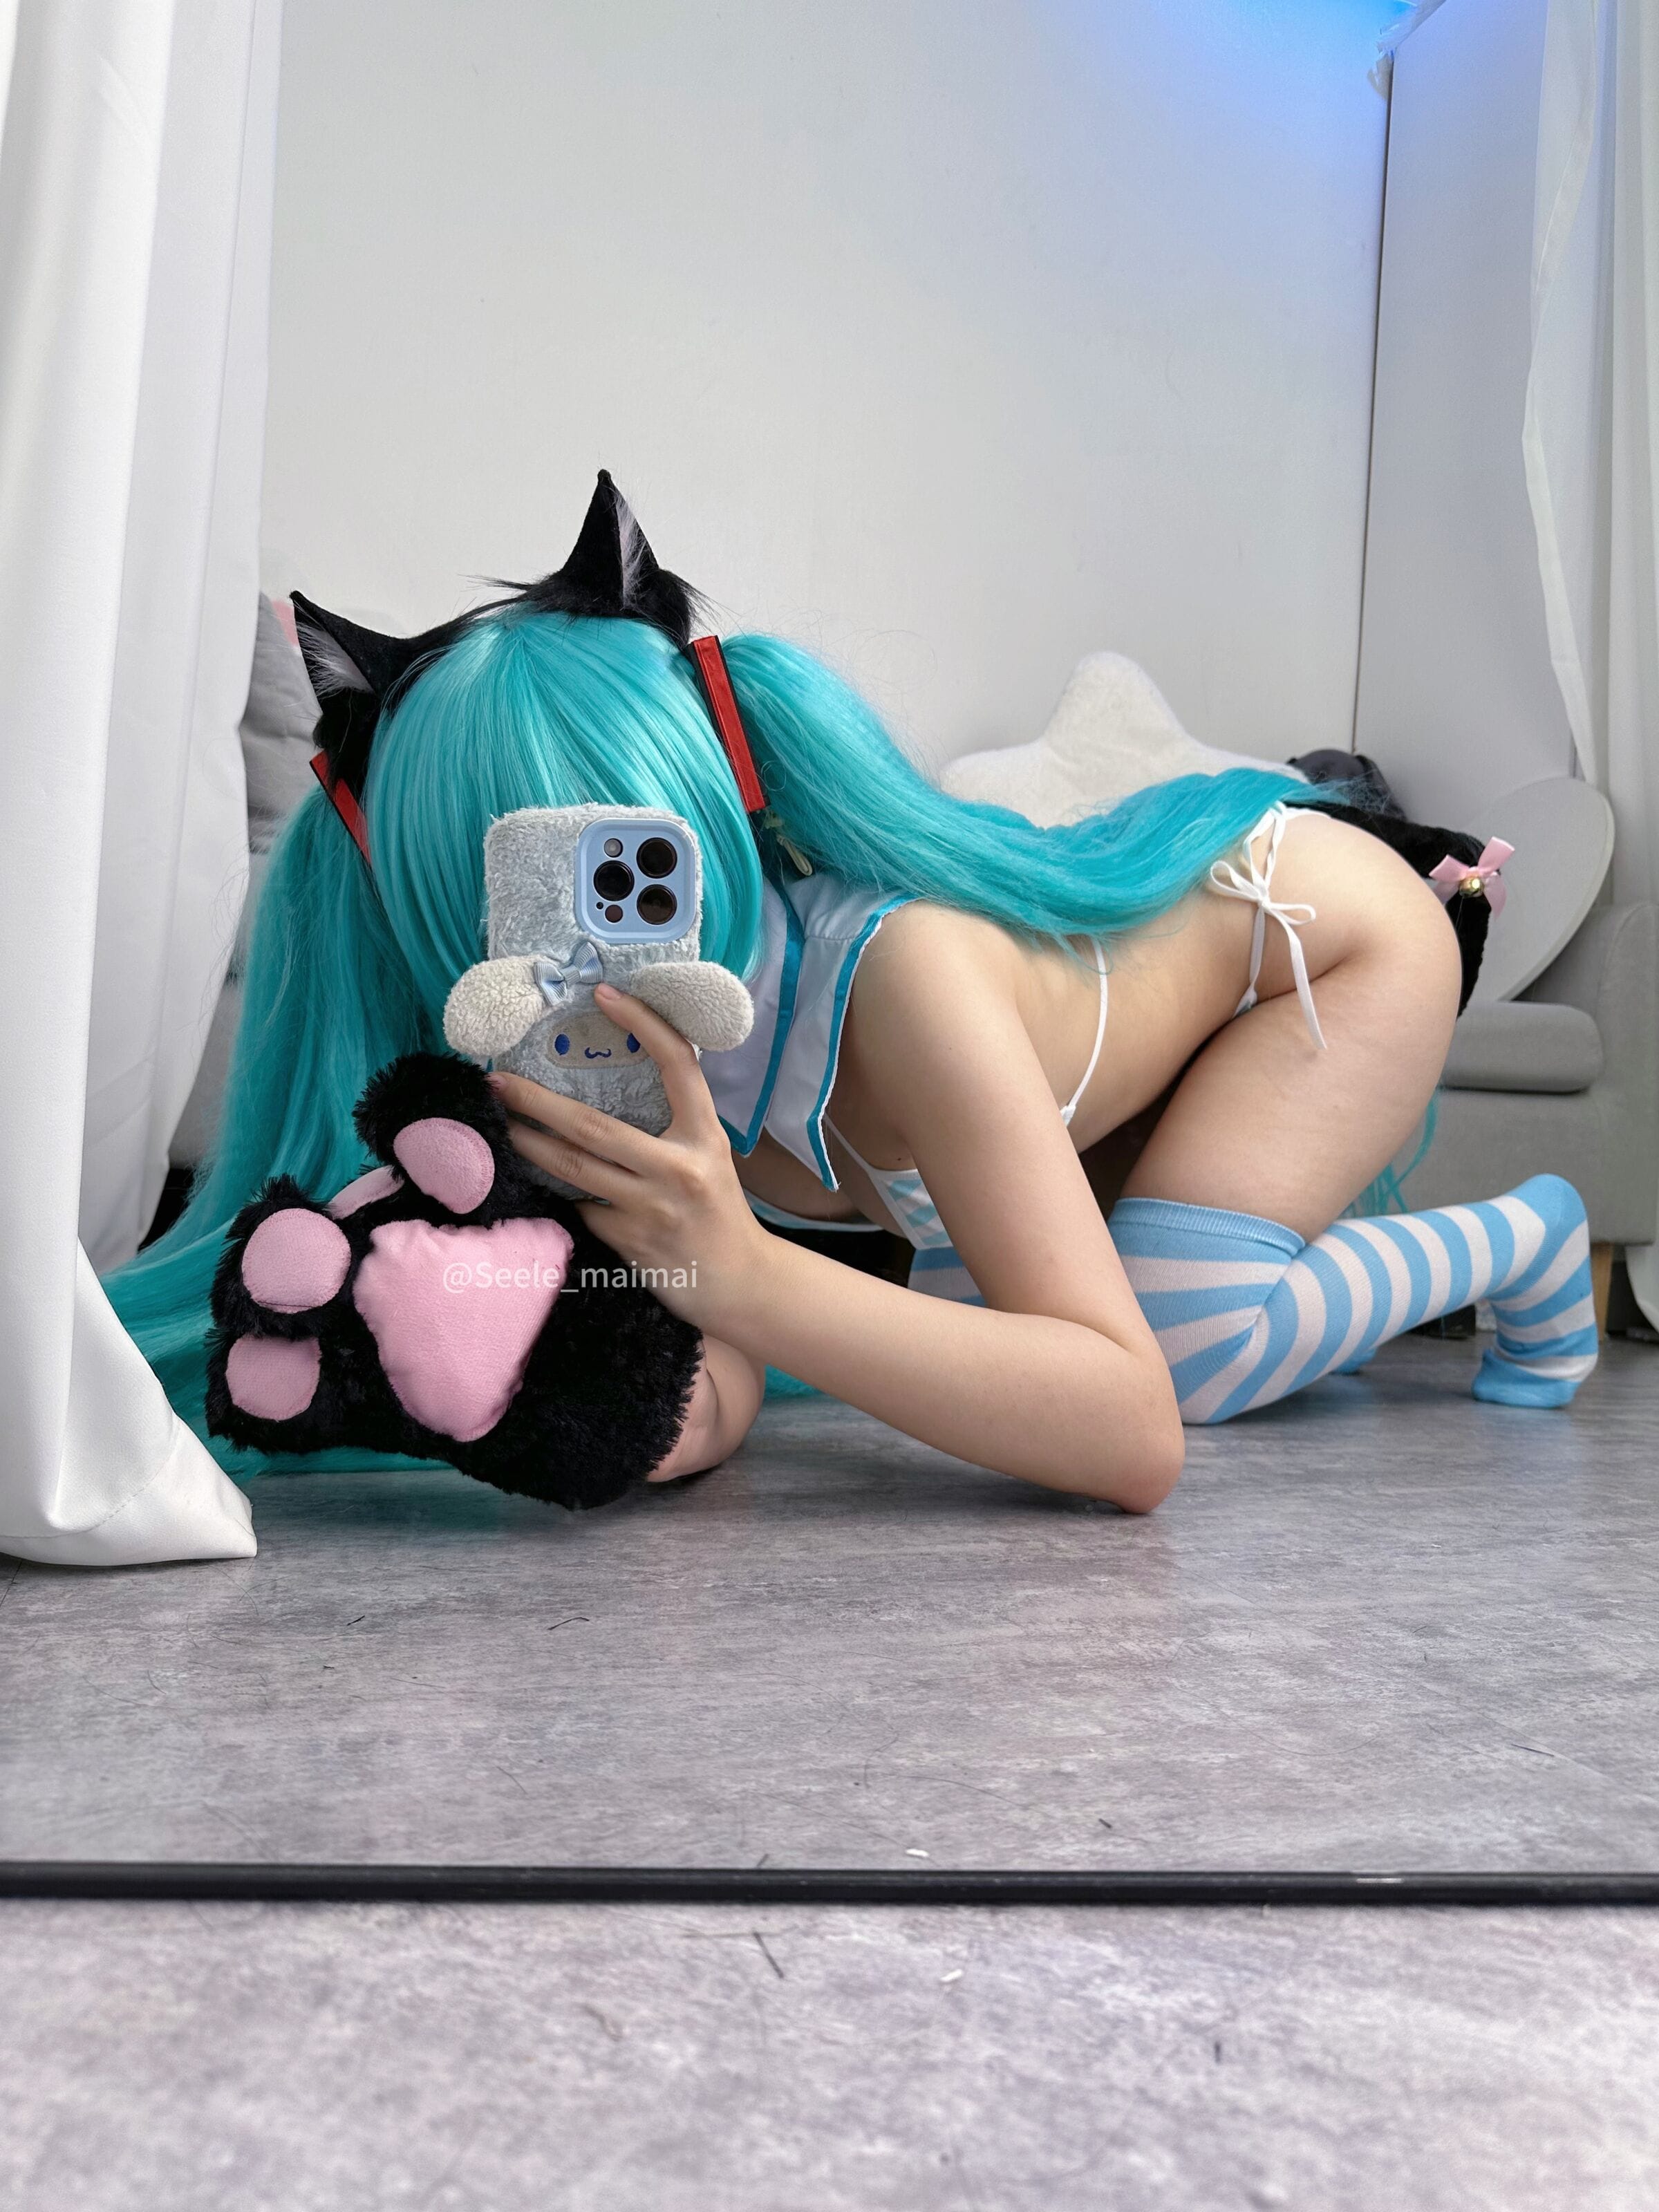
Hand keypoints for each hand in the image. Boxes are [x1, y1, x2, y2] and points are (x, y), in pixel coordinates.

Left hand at [488, 982, 771, 1331]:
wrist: (740, 1283)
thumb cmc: (718, 1213)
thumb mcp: (709, 1156)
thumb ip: (671, 1125)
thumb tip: (610, 1086)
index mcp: (705, 1135)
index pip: (677, 1065)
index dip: (644, 1024)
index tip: (605, 994)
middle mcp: (680, 1167)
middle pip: (593, 1125)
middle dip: (537, 1102)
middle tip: (499, 1081)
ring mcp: (652, 1207)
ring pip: (573, 1168)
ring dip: (527, 1145)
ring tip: (499, 1125)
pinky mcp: (630, 1242)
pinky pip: (580, 1208)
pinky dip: (557, 1194)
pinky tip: (535, 1183)